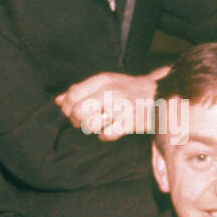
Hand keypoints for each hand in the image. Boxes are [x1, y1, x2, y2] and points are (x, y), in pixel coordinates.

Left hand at [55, 67, 171, 139]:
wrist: (158, 95)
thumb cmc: (127, 90)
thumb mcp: (105, 83)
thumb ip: (81, 90)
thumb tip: (58, 101)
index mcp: (102, 80)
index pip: (72, 95)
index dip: (67, 107)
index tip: (70, 112)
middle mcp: (111, 92)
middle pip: (78, 111)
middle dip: (76, 120)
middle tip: (83, 121)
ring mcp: (121, 107)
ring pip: (91, 125)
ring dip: (91, 128)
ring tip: (99, 124)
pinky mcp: (130, 122)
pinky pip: (107, 135)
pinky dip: (105, 135)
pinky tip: (109, 130)